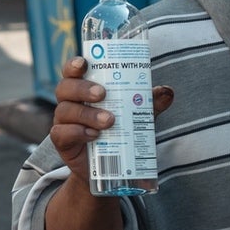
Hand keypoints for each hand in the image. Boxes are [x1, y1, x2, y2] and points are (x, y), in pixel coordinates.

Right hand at [50, 57, 172, 186]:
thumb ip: (149, 103)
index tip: (84, 63)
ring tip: (109, 121)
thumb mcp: (136, 116)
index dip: (74, 64)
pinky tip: (94, 135)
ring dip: (87, 114)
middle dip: (83, 89)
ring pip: (65, 111)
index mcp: (82, 89)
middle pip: (65, 88)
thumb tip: (167, 91)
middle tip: (102, 94)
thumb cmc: (119, 131)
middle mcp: (69, 102)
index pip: (72, 71)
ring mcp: (63, 122)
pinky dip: (78, 132)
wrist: (109, 166)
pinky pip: (62, 133)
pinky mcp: (62, 142)